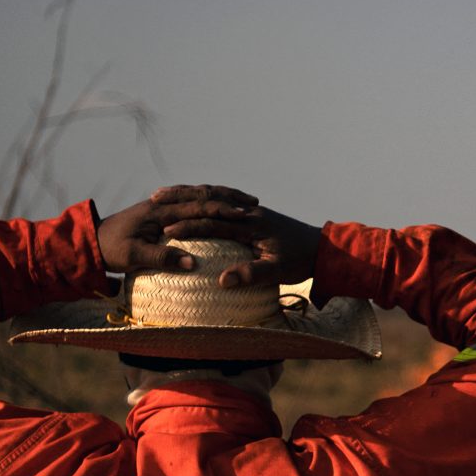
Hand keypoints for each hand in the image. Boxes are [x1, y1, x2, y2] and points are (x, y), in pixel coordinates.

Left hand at [96, 185, 260, 274]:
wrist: (90, 241)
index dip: (223, 209)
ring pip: (197, 196)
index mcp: (159, 210)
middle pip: (202, 195)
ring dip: (220, 198)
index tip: (246, 214)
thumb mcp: (135, 257)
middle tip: (253, 202)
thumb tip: (191, 264)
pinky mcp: (160, 213)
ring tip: (243, 202)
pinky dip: (208, 204)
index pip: (198, 206)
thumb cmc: (112, 250)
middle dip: (228, 198)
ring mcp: (161, 206)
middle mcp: (163, 203)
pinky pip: (190, 203)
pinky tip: (219, 211)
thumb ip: (163, 258)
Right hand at [172, 203, 325, 289]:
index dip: (189, 227)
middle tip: (154, 201)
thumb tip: (221, 280)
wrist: (321, 248)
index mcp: (252, 224)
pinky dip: (203, 202)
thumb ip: (250, 274)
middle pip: (207, 204)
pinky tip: (191, 206)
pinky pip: (221, 204)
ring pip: (213, 199)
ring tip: (165, 194)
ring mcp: (250, 211)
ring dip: (189, 196)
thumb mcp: (276, 271)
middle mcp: (248, 212)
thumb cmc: (300, 261)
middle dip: (181, 203)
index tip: (166, 231)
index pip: (213, 224)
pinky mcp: (252, 215)